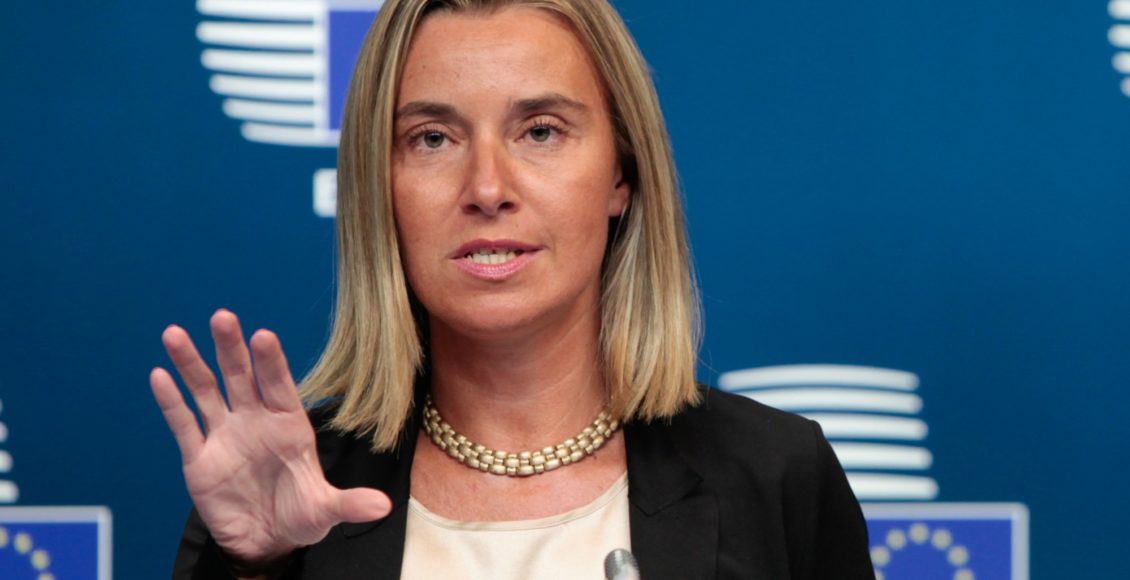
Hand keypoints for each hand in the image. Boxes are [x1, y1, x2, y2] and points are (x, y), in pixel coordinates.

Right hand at [150, 310, 391, 566]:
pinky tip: (160, 376)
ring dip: (191, 364)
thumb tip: (383, 508)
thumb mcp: (325, 510)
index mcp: (289, 425)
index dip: (271, 362)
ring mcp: (225, 435)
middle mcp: (256, 421)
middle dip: (231, 348)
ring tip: (175, 334)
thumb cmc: (301, 516)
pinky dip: (171, 401)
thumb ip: (349, 504)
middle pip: (241, 377)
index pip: (279, 386)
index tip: (263, 336)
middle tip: (223, 318)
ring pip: (206, 391)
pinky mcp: (199, 458)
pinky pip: (184, 425)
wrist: (266, 542)